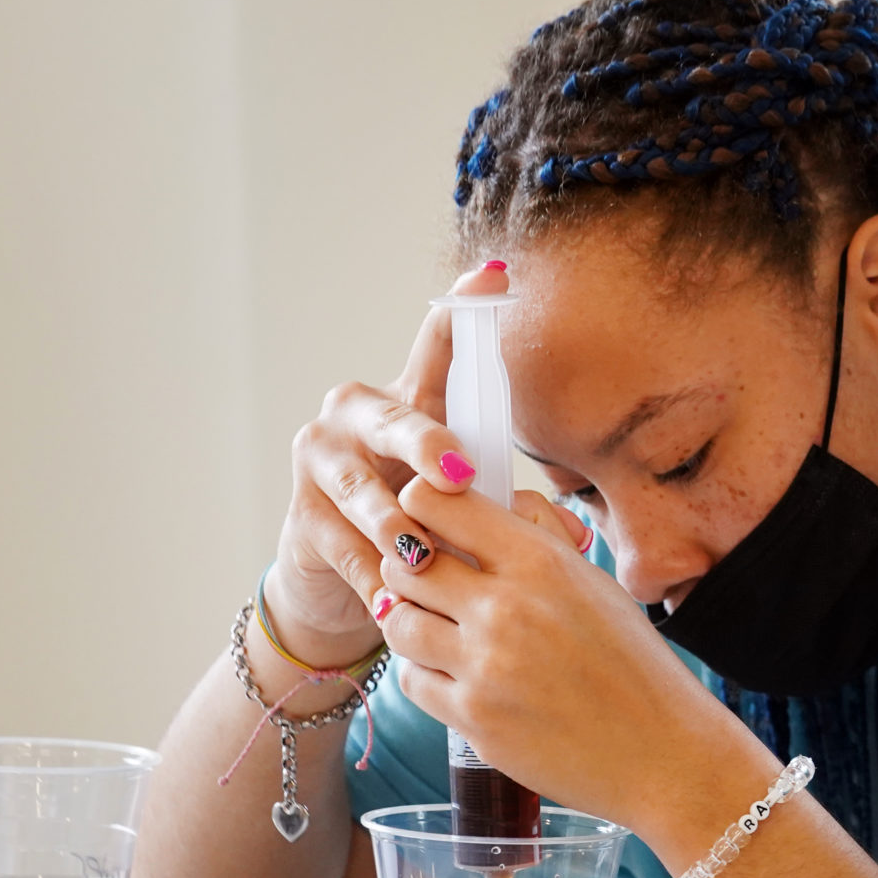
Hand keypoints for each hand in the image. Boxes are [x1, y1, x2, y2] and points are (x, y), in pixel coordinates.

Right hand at [263, 264, 507, 662]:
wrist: (342, 583)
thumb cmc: (422, 525)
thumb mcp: (465, 509)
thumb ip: (513, 509)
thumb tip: (576, 537)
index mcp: (409, 399)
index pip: (438, 346)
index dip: (465, 312)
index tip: (495, 276)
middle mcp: (357, 416)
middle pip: (396, 419)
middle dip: (427, 445)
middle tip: (459, 474)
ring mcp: (321, 461)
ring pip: (363, 491)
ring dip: (396, 526)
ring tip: (423, 556)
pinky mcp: (301, 516)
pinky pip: (344, 546)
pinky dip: (374, 576)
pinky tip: (393, 600)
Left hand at [371, 479, 770, 836]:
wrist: (660, 752)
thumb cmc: (635, 666)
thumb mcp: (596, 583)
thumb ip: (544, 537)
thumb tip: (500, 501)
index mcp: (540, 561)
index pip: (436, 504)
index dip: (420, 506)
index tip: (429, 522)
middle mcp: (506, 607)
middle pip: (404, 561)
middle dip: (409, 567)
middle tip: (428, 580)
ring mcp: (484, 665)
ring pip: (397, 620)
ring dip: (410, 620)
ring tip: (439, 628)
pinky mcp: (472, 717)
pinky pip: (411, 679)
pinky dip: (423, 671)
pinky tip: (453, 672)